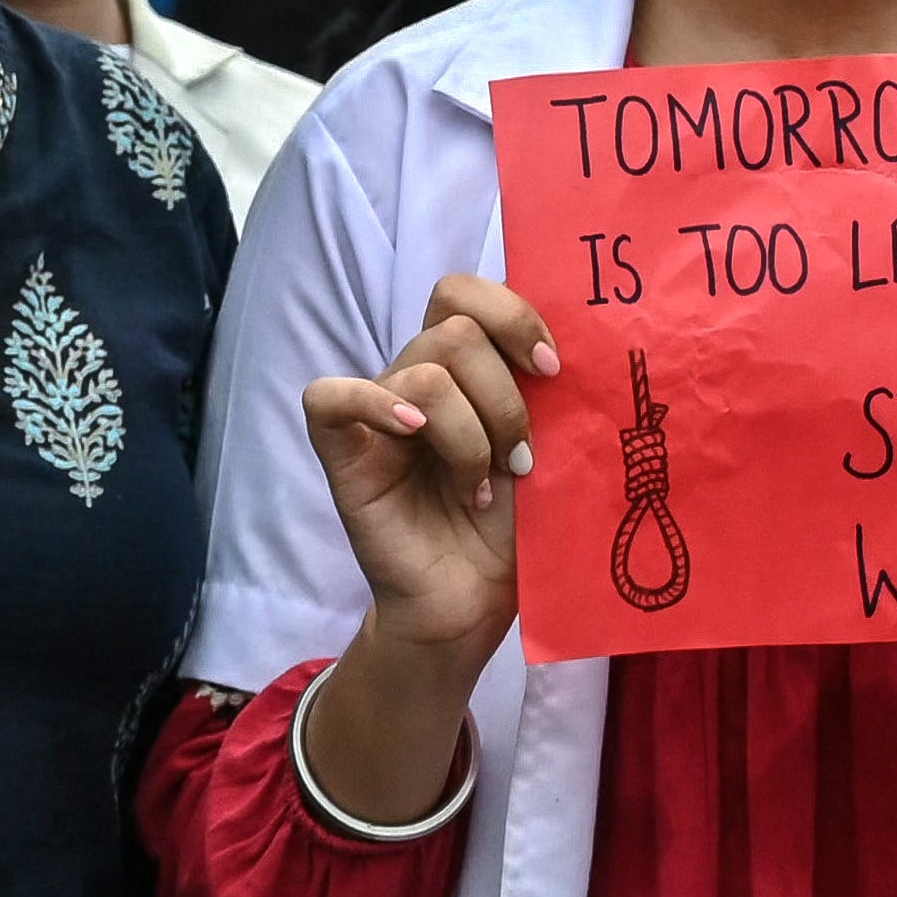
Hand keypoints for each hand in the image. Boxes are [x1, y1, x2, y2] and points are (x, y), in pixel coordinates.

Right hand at [302, 275, 555, 657]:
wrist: (474, 604)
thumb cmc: (512, 533)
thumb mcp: (544, 452)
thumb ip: (540, 398)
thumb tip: (566, 356)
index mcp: (464, 372)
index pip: (464, 293)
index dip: (512, 316)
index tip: (553, 371)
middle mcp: (416, 381)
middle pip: (453, 331)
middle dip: (504, 398)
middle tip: (521, 460)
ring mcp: (376, 415)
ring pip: (424, 374)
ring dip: (470, 435)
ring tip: (480, 487)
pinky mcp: (343, 453)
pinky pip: (329, 397)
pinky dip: (375, 405)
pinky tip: (414, 437)